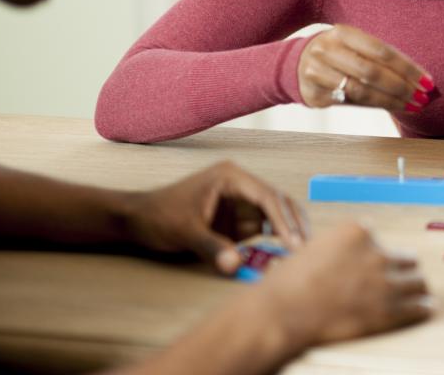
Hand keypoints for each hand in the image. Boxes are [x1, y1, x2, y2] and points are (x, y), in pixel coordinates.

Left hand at [123, 161, 307, 273]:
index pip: (266, 196)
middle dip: (293, 224)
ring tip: (300, 255)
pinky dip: (273, 242)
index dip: (283, 220)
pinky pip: (261, 230)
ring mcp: (240, 204)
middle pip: (277, 202)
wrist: (138, 221)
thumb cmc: (159, 217)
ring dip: (287, 233)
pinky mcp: (236, 220)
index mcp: (231, 177)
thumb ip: (212, 247)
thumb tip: (236, 265)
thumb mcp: (185, 232)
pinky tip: (283, 256)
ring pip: (274, 216)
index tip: (293, 242)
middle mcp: (240, 187)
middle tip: (305, 249)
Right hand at [258, 222, 430, 347]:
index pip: (380, 239)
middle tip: (397, 279)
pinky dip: (422, 308)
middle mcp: (376, 252)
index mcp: (358, 231)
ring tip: (415, 293)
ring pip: (418, 281)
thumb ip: (341, 248)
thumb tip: (351, 258)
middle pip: (406, 258)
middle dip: (400, 270)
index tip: (373, 264)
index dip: (375, 255)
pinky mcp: (389, 309)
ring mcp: (385, 281)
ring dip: (415, 288)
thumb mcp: (315, 247)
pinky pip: (419, 306)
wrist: (282, 311)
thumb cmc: (289, 283)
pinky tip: (424, 308)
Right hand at [298, 25, 433, 112]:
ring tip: (411, 105)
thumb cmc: (338, 54)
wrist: (294, 65)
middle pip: (372, 72)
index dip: (407, 67)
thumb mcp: (354, 46)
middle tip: (422, 97)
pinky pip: (350, 102)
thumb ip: (380, 59)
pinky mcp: (314, 93)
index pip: (382, 51)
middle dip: (402, 87)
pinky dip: (374, 105)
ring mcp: (317, 72)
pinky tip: (391, 107)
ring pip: (361, 91)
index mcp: (343, 33)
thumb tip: (418, 79)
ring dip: (390, 100)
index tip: (427, 81)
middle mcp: (327, 50)